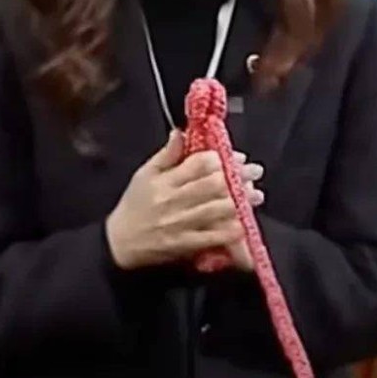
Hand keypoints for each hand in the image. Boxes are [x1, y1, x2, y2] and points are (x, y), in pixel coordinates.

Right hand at [105, 132, 262, 270]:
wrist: (120, 243)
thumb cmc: (134, 204)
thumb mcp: (144, 174)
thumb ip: (166, 154)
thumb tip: (181, 132)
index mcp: (165, 180)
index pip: (198, 164)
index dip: (220, 158)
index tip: (235, 157)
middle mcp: (174, 200)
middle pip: (213, 185)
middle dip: (238, 176)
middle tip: (255, 172)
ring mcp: (181, 224)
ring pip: (217, 209)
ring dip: (240, 201)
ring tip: (256, 194)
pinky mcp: (186, 245)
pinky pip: (213, 236)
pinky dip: (230, 229)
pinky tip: (244, 222)